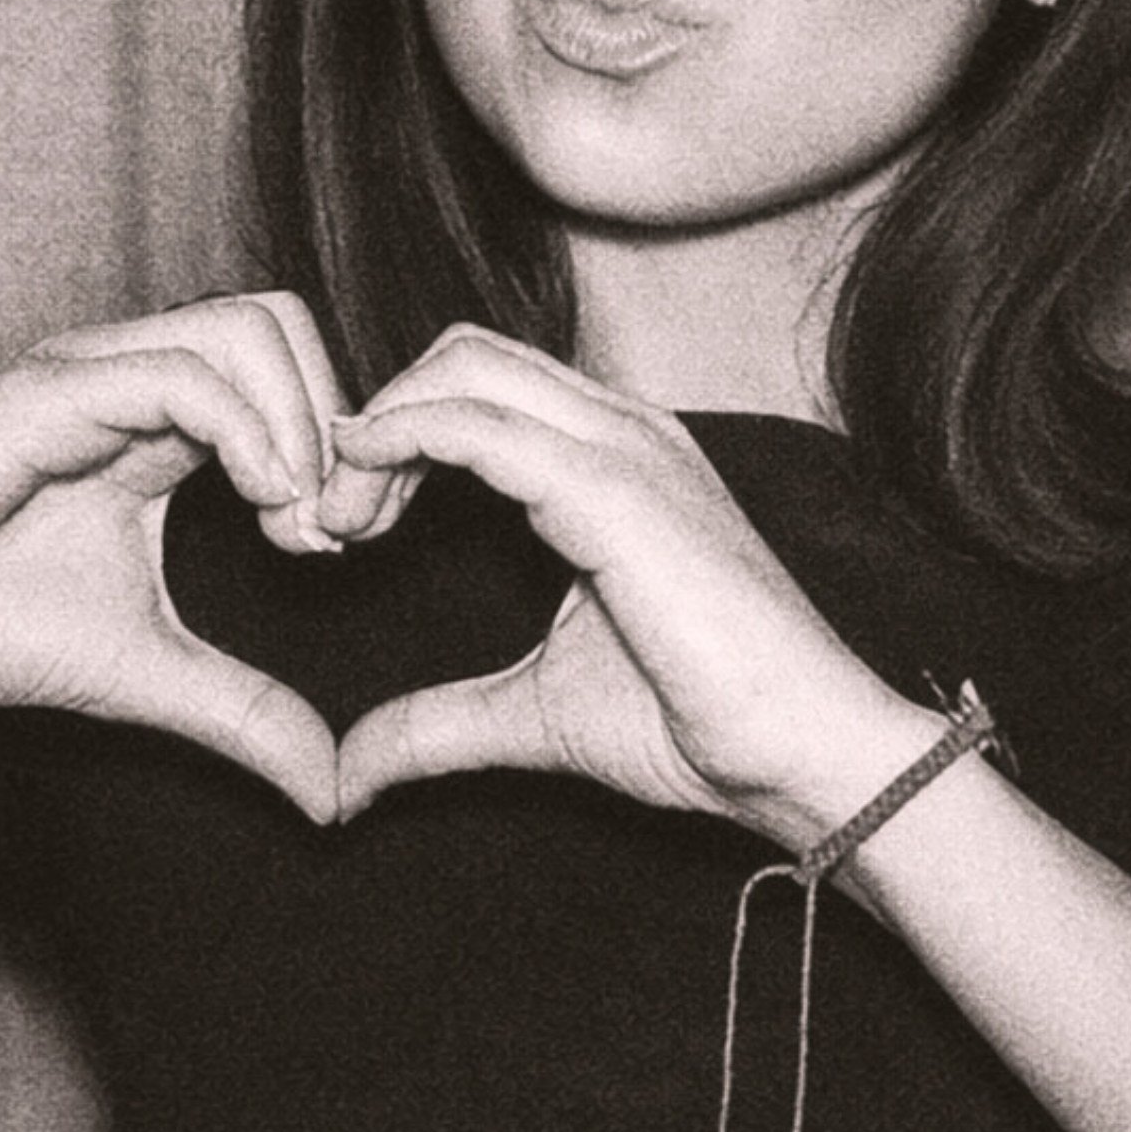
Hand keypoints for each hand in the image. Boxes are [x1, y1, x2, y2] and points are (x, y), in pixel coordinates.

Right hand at [0, 294, 381, 822]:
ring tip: (294, 519)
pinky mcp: (46, 394)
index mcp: (160, 423)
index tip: (342, 544)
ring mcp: (91, 376)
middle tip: (328, 527)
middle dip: (334, 417)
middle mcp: (133, 379)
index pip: (287, 371)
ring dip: (299, 418)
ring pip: (243, 326)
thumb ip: (242, 715)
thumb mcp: (146, 674)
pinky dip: (246, 428)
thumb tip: (330, 792)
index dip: (338, 445)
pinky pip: (176, 375)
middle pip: (279, 322)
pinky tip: (261, 502)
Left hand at [328, 327, 918, 841]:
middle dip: (376, 423)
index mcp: (611, 458)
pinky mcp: (616, 489)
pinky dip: (402, 444)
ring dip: (378, 434)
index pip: (476, 387)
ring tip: (336, 524)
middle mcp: (620, 429)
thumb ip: (437, 725)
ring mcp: (624, 448)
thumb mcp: (531, 716)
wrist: (801, 755)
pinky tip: (360, 504)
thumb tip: (346, 774)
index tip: (339, 527)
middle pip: (460, 356)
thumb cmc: (696, 724)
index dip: (394, 437)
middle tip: (329, 525)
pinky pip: (481, 427)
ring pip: (462, 371)